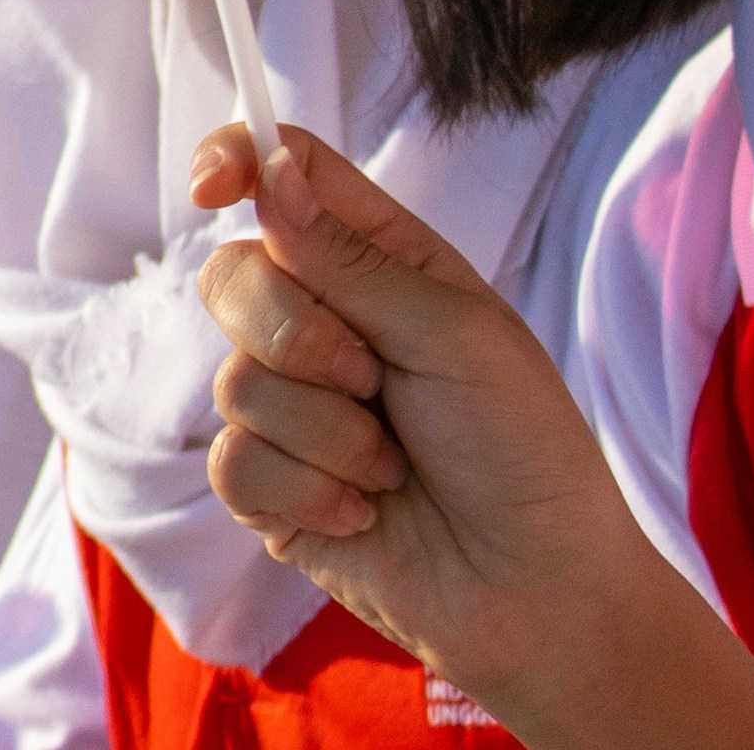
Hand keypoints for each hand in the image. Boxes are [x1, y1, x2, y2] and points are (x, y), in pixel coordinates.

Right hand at [189, 128, 753, 745]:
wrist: (541, 594)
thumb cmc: (525, 451)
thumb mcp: (457, 335)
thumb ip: (353, 260)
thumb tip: (268, 170)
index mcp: (377, 264)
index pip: (284, 177)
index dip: (237, 159)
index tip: (212, 184)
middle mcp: (322, 323)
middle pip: (233, 273)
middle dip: (296, 332)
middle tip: (372, 378)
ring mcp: (290, 406)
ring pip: (234, 376)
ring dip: (327, 432)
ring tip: (394, 468)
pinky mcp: (270, 487)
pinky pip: (233, 461)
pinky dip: (309, 490)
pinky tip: (366, 512)